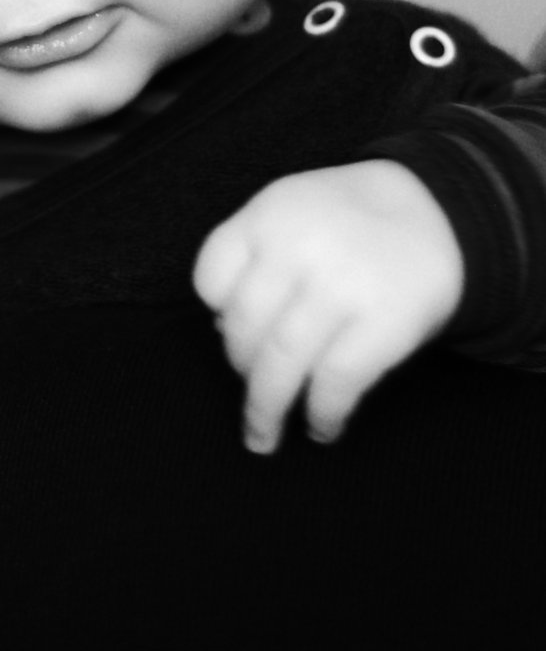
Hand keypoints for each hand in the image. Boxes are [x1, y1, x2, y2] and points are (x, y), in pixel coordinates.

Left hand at [192, 161, 462, 454]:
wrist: (440, 214)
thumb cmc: (349, 223)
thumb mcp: (293, 213)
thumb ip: (257, 260)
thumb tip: (224, 331)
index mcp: (269, 215)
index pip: (211, 277)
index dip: (218, 313)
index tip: (230, 331)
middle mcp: (299, 246)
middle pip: (244, 328)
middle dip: (242, 371)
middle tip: (254, 392)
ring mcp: (341, 284)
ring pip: (282, 363)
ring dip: (267, 410)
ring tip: (264, 436)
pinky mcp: (386, 320)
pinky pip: (336, 382)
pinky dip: (323, 414)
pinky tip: (321, 428)